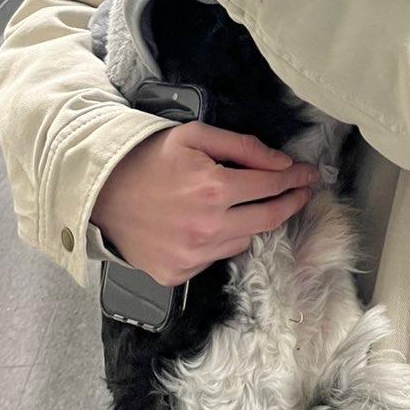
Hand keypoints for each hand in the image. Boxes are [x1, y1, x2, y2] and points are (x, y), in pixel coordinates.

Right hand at [91, 120, 320, 285]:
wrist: (99, 192)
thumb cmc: (148, 158)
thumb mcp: (194, 136)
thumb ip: (242, 146)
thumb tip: (282, 162)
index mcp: (213, 188)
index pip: (271, 184)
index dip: (296, 178)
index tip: (310, 175)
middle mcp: (208, 227)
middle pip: (269, 218)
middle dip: (292, 202)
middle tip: (303, 192)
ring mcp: (193, 255)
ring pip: (245, 239)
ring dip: (256, 220)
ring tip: (256, 203)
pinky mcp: (178, 273)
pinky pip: (217, 256)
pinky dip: (223, 239)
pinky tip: (214, 223)